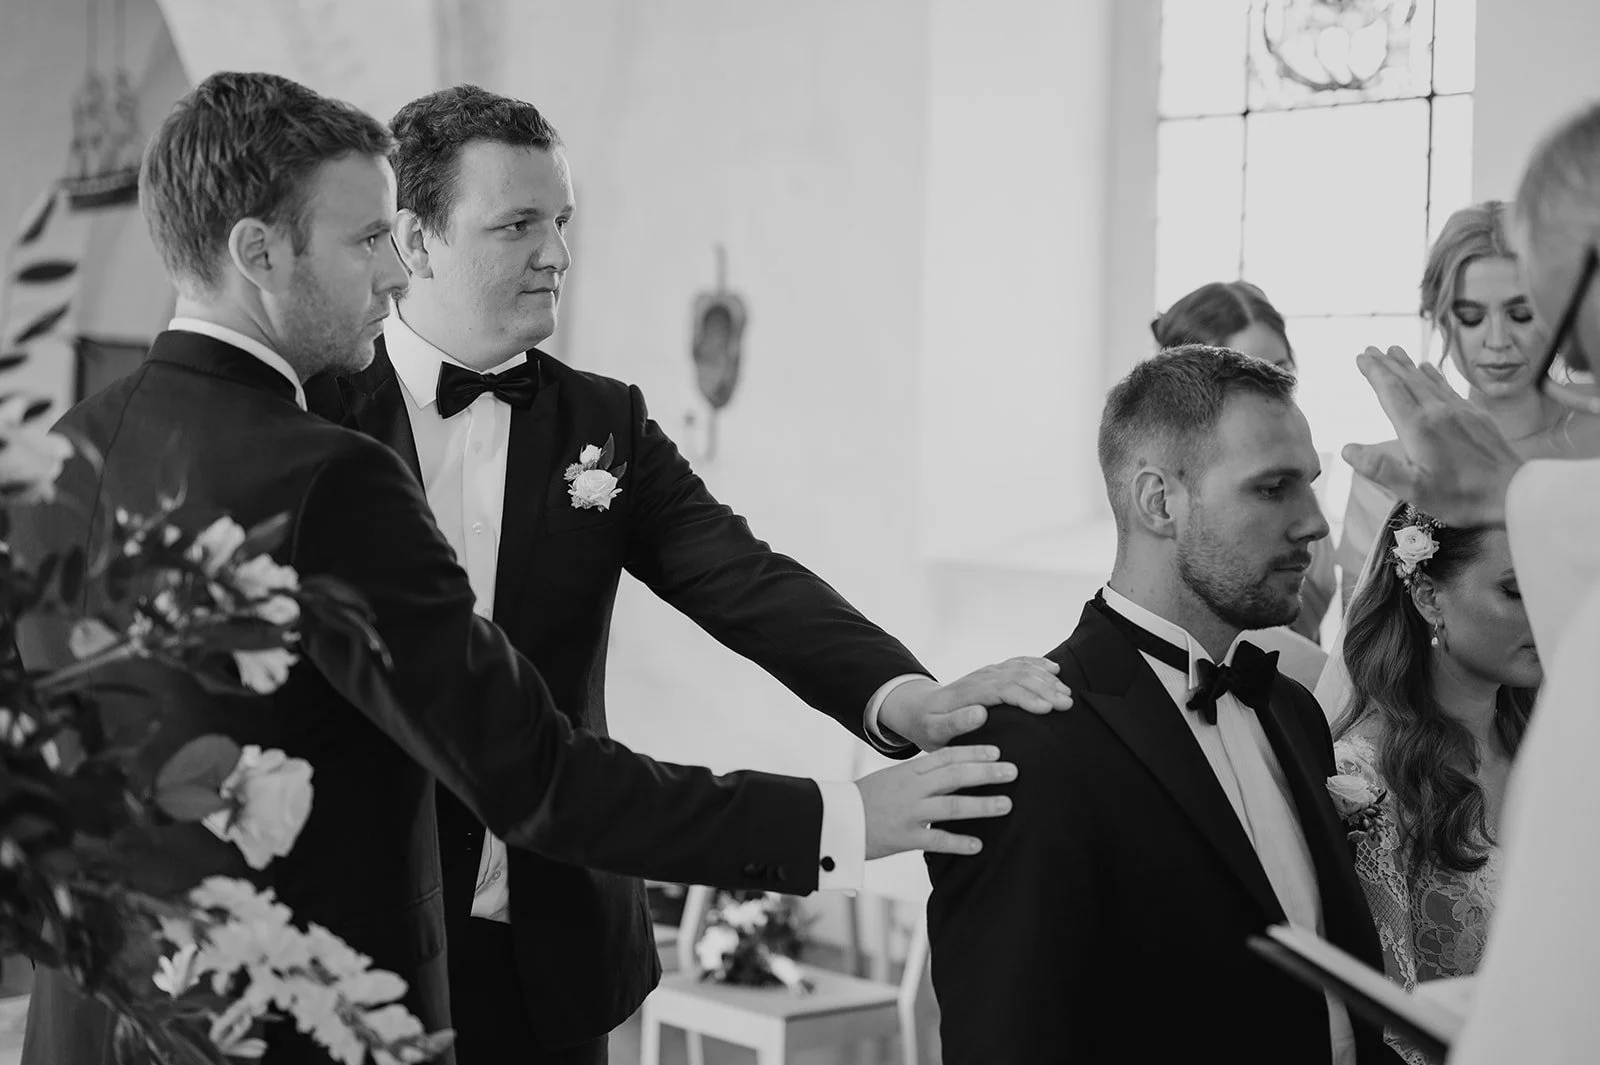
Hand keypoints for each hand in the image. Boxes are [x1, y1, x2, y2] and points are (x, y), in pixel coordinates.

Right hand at [856, 745, 1015, 858]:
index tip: (997, 751)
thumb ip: (920, 776)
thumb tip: (951, 770)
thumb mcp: (892, 779)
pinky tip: (978, 844)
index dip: (973, 752)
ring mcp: (909, 813)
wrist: (833, 819)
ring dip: (982, 805)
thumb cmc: (865, 800)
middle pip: (955, 776)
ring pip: (952, 806)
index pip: (945, 757)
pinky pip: (936, 840)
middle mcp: (911, 788)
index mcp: (908, 771)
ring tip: (1007, 804)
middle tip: (1013, 770)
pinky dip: (959, 842)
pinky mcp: (904, 838)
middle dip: (986, 772)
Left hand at [878, 657, 1072, 751]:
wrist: (919, 708)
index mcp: (969, 693)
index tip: (1047, 710)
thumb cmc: (928, 725)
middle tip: (1067, 704)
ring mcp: (988, 673)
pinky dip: (1037, 663)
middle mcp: (981, 678)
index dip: (1027, 697)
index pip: (1003, 689)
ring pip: (1021, 668)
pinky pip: (1018, 663)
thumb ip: (955, 723)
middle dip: (1045, 688)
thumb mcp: (934, 731)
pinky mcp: (993, 673)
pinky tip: (1054, 668)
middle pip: (1018, 677)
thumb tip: (980, 713)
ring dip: (1046, 678)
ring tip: (1067, 694)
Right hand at [1343, 346, 1523, 527]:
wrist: (1513, 491)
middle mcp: (1437, 411)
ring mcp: (1459, 410)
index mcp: (1418, 427)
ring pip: (1427, 379)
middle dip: (1386, 363)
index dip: (1374, 372)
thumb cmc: (1461, 496)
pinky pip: (1448, 386)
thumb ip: (1380, 468)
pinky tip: (1429, 368)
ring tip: (1394, 351)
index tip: (1361, 357)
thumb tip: (1347, 449)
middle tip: (1370, 349)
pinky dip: (1433, 374)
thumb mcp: (1414, 490)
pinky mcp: (1475, 415)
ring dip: (1407, 364)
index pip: (1390, 391)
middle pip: (1407, 379)